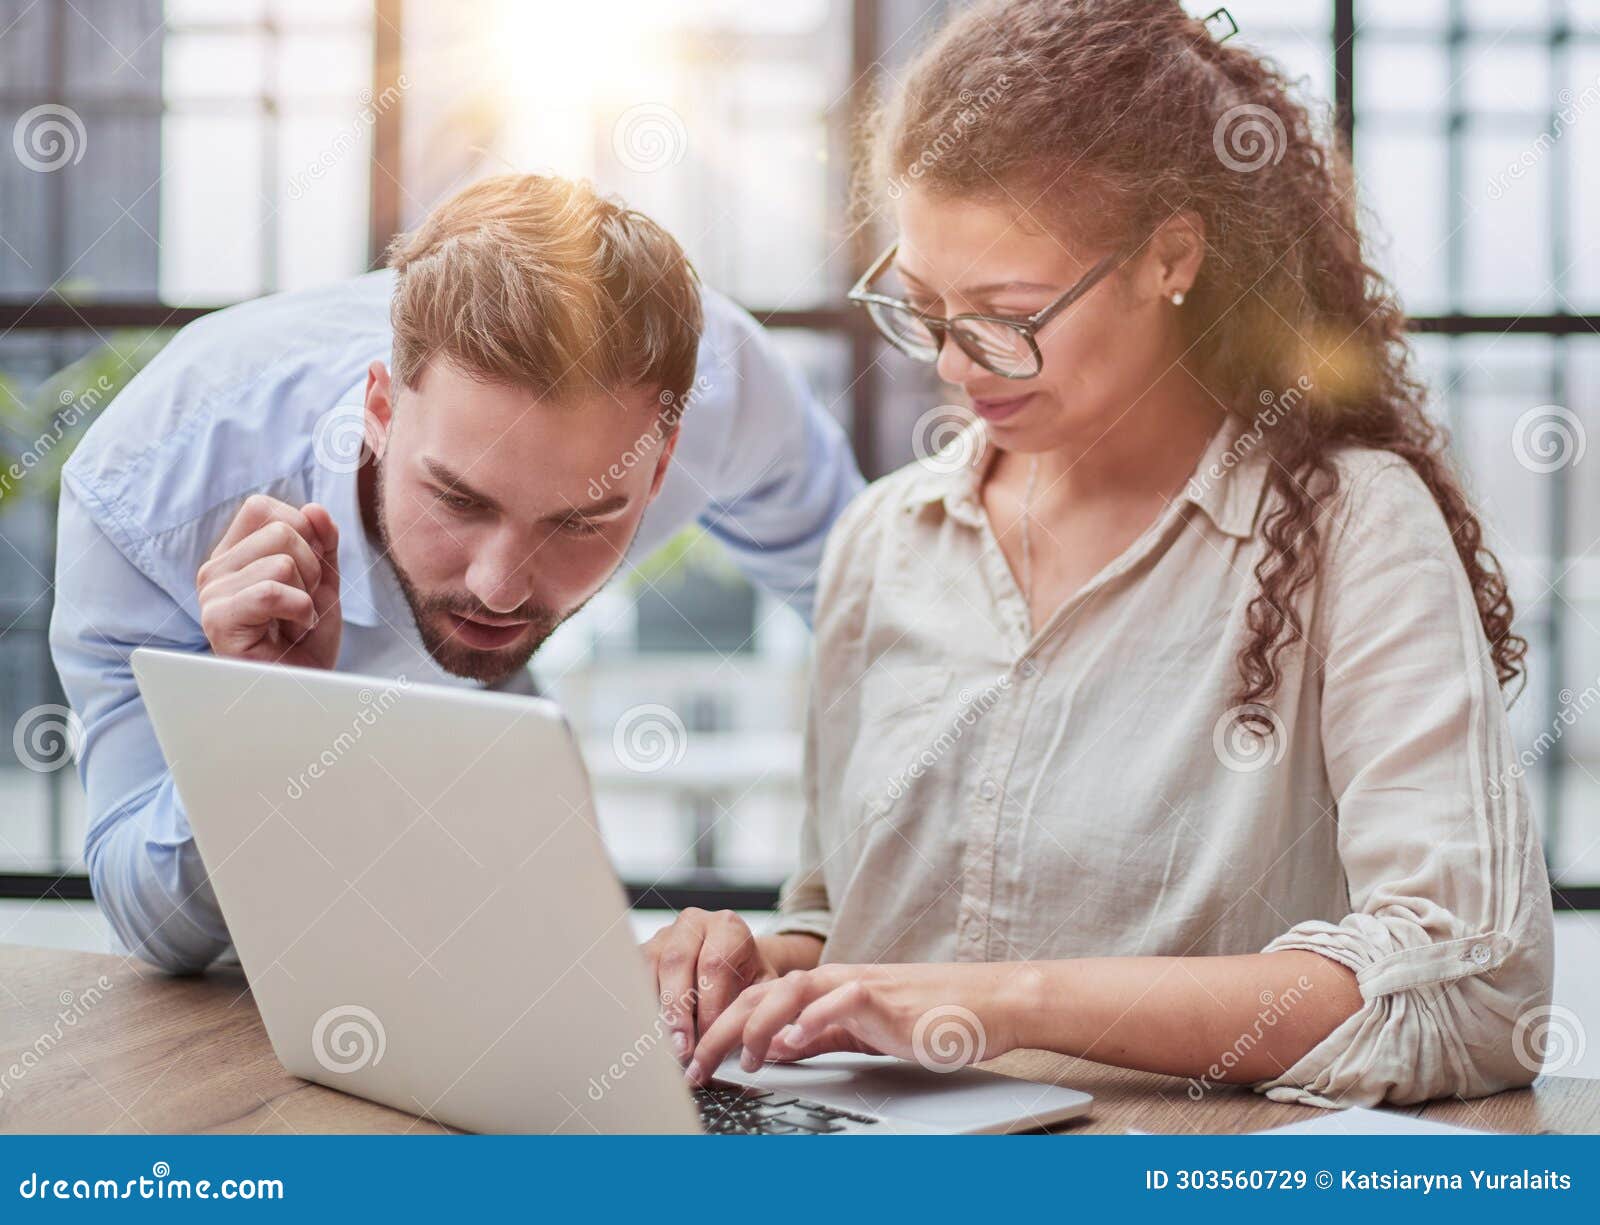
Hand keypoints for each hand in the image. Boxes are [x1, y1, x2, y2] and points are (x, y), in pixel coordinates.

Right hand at [197, 494, 341, 669]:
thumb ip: (323, 543)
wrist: (304, 689)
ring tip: (296, 620)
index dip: (302, 532)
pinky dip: (300, 610)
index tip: (309, 573)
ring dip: (307, 594)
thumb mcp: (324, 582)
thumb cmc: (308, 641)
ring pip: (283, 560)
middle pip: (281, 530)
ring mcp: (212, 594)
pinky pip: (273, 592)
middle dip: (312, 568)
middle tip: (303, 603)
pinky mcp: (218, 620)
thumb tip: (314, 509)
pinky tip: (295, 630)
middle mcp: (215, 569)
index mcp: (233, 555)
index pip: (262, 508)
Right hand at [641, 909, 787, 1064]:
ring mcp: (663, 935)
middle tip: (681, 1049)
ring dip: (653, 1011)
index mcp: (728, 926)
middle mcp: (692, 923)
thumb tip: (749, 1041)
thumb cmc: (749, 979)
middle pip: (676, 962)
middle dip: (677, 1011)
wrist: (734, 965)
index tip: (710, 1040)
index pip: (714, 964)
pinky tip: (647, 1033)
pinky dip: (638, 1007)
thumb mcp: (764, 991)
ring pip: (649, 968)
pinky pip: (632, 977)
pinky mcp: (643, 951)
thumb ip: (757, 1010)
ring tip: (662, 1046)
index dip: (710, 1006)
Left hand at [684, 961, 1025, 1085]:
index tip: (695, 1062)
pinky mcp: (887, 998)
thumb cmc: (934, 1019)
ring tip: (736, 1059)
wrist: (991, 1004)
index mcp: (827, 989)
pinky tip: (790, 1043)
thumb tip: (775, 1049)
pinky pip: (841, 1001)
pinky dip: (812, 1020)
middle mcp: (837, 980)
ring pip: (793, 990)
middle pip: (763, 994)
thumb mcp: (862, 1031)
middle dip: (720, 1029)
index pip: (760, 1000)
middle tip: (694, 1067)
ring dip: (756, 1023)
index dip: (721, 1027)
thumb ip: (820, 1034)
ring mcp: (861, 985)